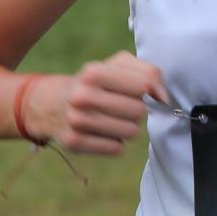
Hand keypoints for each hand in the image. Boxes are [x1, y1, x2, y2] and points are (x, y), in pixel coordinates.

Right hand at [28, 52, 167, 155]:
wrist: (52, 103)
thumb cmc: (95, 83)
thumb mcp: (116, 66)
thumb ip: (148, 73)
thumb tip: (164, 98)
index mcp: (93, 72)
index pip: (144, 85)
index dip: (148, 90)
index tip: (140, 91)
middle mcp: (82, 96)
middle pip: (139, 111)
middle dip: (136, 110)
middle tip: (120, 106)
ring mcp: (76, 121)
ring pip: (131, 132)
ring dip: (127, 127)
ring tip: (111, 118)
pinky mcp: (74, 142)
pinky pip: (116, 149)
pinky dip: (114, 142)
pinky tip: (101, 132)